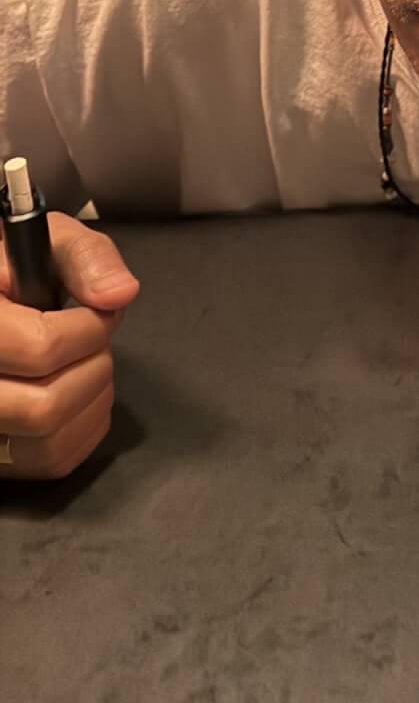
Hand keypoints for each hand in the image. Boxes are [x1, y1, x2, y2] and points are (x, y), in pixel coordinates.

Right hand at [0, 213, 138, 480]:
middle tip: (92, 341)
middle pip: (45, 408)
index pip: (41, 349)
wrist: (0, 300)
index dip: (89, 329)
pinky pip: (52, 462)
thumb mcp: (47, 242)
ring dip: (92, 398)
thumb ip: (85, 257)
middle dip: (93, 367)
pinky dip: (84, 428)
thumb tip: (120, 295)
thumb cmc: (17, 270)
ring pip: (50, 440)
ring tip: (85, 364)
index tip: (98, 312)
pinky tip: (79, 392)